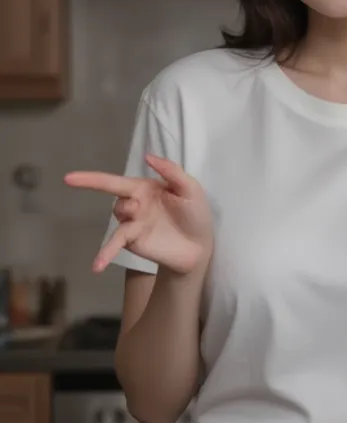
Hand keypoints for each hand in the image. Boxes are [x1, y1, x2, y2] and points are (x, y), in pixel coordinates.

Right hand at [64, 154, 213, 274]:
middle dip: (99, 185)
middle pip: (114, 192)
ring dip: (126, 210)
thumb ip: (171, 172)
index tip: (69, 178)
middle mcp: (135, 203)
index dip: (93, 178)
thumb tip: (147, 156)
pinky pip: (115, 243)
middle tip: (94, 187)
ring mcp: (132, 223)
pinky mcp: (132, 241)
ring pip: (118, 212)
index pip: (116, 180)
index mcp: (146, 188)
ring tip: (140, 213)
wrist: (200, 247)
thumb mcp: (190, 189)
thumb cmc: (195, 215)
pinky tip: (96, 266)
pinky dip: (105, 253)